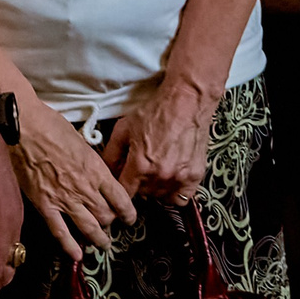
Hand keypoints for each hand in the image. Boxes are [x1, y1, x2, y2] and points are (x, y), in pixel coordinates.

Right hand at [11, 91, 136, 259]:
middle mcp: (85, 188)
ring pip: (89, 227)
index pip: (120, 198)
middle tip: (111, 227)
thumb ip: (90, 161)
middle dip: (111, 223)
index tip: (130, 217)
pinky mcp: (45, 205)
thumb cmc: (52, 127)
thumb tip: (94, 170)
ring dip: (98, 239)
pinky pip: (60, 231)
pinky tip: (77, 255)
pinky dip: (70, 246)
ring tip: (102, 245)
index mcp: (96, 170)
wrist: (25, 128)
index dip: (128, 212)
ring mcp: (64, 199)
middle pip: (106, 216)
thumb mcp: (81, 141)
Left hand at [103, 79, 215, 204]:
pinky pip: (181, 198)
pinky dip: (174, 193)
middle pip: (142, 195)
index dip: (121, 191)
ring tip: (157, 170)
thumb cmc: (156, 112)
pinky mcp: (195, 176)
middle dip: (139, 184)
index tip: (123, 184)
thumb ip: (111, 155)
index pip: (124, 195)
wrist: (187, 100)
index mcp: (140, 166)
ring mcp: (180, 178)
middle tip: (141, 168)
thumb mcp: (124, 129)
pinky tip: (171, 178)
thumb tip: (105, 174)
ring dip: (156, 188)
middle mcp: (160, 176)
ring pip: (161, 197)